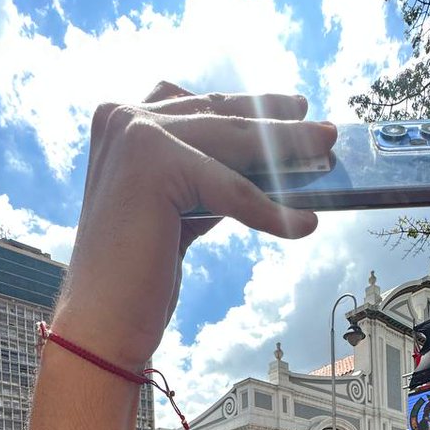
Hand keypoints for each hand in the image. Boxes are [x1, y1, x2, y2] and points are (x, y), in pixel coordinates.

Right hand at [53, 87, 335, 370]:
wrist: (101, 322)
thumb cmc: (139, 273)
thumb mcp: (178, 207)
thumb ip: (208, 175)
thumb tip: (270, 165)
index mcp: (120, 120)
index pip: (201, 106)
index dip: (252, 108)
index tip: (293, 111)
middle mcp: (123, 117)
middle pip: (222, 116)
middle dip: (279, 124)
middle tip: (325, 131)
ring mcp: (135, 135)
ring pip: (233, 141)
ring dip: (289, 149)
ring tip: (328, 158)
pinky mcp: (154, 164)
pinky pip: (232, 188)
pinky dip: (271, 210)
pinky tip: (303, 224)